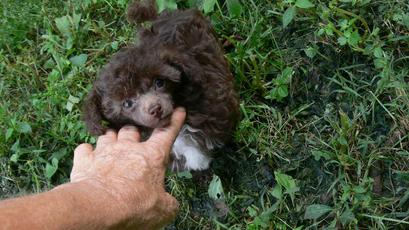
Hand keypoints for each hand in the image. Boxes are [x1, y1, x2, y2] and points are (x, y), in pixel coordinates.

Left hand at [70, 107, 185, 228]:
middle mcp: (128, 147)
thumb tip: (171, 204)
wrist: (99, 207)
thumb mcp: (163, 209)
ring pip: (108, 135)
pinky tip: (89, 156)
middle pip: (132, 130)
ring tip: (112, 146)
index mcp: (152, 156)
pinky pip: (85, 148)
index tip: (178, 110)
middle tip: (134, 141)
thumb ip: (169, 203)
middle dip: (134, 133)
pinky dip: (87, 151)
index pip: (166, 133)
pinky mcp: (85, 159)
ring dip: (111, 139)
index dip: (174, 121)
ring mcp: (105, 150)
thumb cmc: (135, 206)